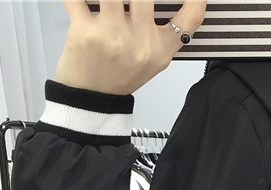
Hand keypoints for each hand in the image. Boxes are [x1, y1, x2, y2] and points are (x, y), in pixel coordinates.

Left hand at [55, 0, 206, 94]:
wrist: (93, 98)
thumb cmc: (122, 74)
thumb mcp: (155, 59)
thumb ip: (166, 31)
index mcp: (160, 49)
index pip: (190, 19)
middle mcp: (140, 43)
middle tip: (132, 1)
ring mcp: (111, 36)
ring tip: (108, 2)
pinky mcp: (83, 32)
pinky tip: (81, 1)